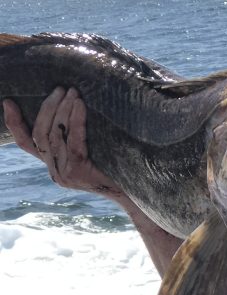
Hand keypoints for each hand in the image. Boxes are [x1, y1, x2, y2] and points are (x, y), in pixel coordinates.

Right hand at [3, 87, 124, 200]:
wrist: (134, 192)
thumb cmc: (115, 168)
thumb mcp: (90, 153)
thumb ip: (73, 139)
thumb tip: (68, 104)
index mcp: (53, 166)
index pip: (26, 144)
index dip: (15, 123)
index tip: (8, 102)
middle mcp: (55, 172)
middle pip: (40, 134)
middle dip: (47, 108)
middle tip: (59, 89)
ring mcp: (65, 173)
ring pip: (54, 135)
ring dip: (62, 110)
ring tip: (71, 92)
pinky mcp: (78, 171)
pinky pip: (73, 140)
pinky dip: (76, 119)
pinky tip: (80, 105)